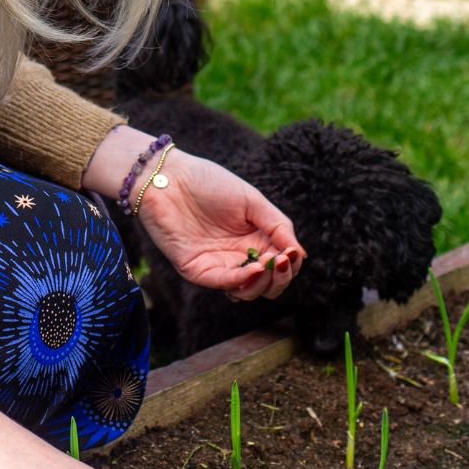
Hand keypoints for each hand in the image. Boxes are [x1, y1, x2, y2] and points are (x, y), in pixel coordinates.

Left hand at [138, 148, 303, 297]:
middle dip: (280, 278)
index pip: (280, 265)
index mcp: (254, 240)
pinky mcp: (197, 269)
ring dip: (264, 283)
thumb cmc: (209, 182)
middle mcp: (237, 256)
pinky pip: (223, 283)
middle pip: (267, 284)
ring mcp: (217, 264)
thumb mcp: (252, 200)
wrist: (168, 177)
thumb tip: (300, 254)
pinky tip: (255, 267)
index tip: (292, 253)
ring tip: (269, 263)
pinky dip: (242, 280)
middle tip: (282, 262)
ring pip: (247, 291)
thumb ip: (277, 226)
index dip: (290, 265)